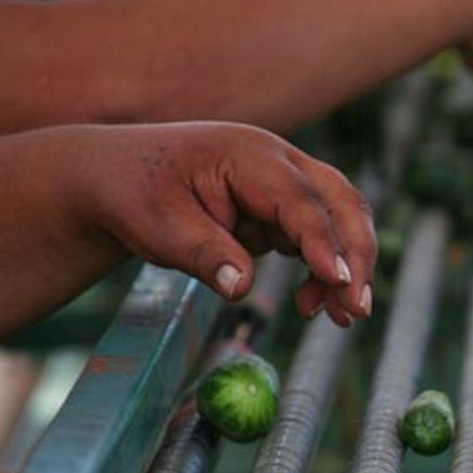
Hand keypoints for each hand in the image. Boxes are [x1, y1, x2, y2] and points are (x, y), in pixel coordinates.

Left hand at [76, 122, 375, 325]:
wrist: (116, 178)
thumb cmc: (133, 194)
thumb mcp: (157, 226)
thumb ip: (203, 254)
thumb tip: (240, 289)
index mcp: (248, 155)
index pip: (299, 199)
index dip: (323, 242)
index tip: (338, 281)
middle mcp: (279, 161)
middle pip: (340, 201)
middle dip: (356, 254)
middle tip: (357, 307)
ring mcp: (285, 182)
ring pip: (339, 218)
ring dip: (348, 265)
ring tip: (342, 316)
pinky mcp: (283, 207)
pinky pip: (319, 236)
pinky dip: (324, 269)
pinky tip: (310, 303)